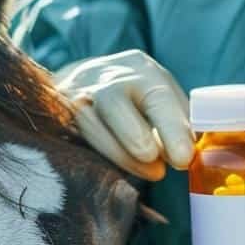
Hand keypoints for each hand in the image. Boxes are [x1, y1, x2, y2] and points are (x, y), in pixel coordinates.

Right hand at [54, 49, 193, 179]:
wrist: (84, 82)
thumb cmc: (136, 101)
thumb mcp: (160, 102)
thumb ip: (176, 124)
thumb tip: (190, 155)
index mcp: (140, 70)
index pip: (157, 96)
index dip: (171, 127)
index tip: (184, 158)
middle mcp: (105, 76)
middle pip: (114, 102)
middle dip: (135, 137)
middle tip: (158, 171)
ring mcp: (75, 91)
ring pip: (88, 121)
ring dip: (117, 154)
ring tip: (146, 174)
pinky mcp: (55, 111)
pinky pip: (68, 134)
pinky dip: (91, 155)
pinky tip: (109, 172)